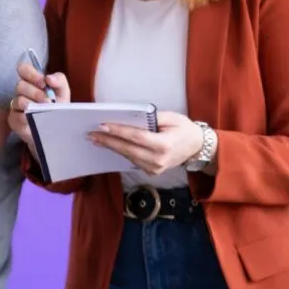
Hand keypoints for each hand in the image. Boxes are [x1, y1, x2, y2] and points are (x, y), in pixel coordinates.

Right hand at [9, 62, 70, 154]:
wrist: (56, 129)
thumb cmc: (57, 108)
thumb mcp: (63, 92)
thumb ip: (59, 80)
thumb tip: (49, 78)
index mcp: (32, 81)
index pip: (23, 69)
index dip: (31, 74)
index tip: (43, 83)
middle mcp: (22, 91)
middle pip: (20, 85)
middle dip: (36, 93)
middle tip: (48, 101)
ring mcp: (16, 105)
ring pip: (18, 100)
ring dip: (32, 105)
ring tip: (43, 111)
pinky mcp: (13, 119)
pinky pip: (16, 116)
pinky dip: (27, 117)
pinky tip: (36, 120)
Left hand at [87, 111, 203, 175]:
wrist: (197, 147)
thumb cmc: (184, 128)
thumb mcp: (171, 117)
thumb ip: (152, 117)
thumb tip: (130, 117)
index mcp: (164, 145)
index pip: (136, 137)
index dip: (118, 131)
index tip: (102, 126)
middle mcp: (159, 160)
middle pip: (128, 149)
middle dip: (109, 141)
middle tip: (92, 134)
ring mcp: (156, 169)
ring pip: (129, 157)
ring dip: (112, 147)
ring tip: (97, 139)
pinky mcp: (153, 172)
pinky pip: (133, 161)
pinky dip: (122, 152)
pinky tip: (111, 145)